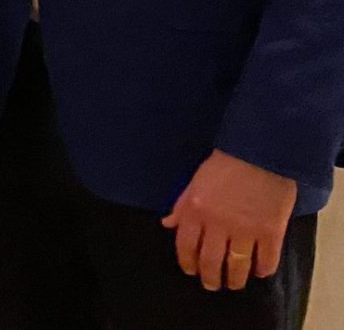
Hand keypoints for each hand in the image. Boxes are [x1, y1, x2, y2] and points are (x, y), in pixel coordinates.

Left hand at [161, 149, 297, 289]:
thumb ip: (181, 205)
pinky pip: (266, 260)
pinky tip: (258, 271)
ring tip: (234, 283)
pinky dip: (262, 270)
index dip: (187, 262)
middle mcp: (218, 223)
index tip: (191, 271)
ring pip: (237, 265)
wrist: (262, 152)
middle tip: (212, 285)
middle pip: (210, 261)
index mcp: (195, 210)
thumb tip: (167, 224)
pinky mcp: (271, 231)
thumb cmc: (225, 164)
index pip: (185, 245)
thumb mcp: (195, 181)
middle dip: (209, 278)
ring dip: (234, 279)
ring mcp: (245, 229)